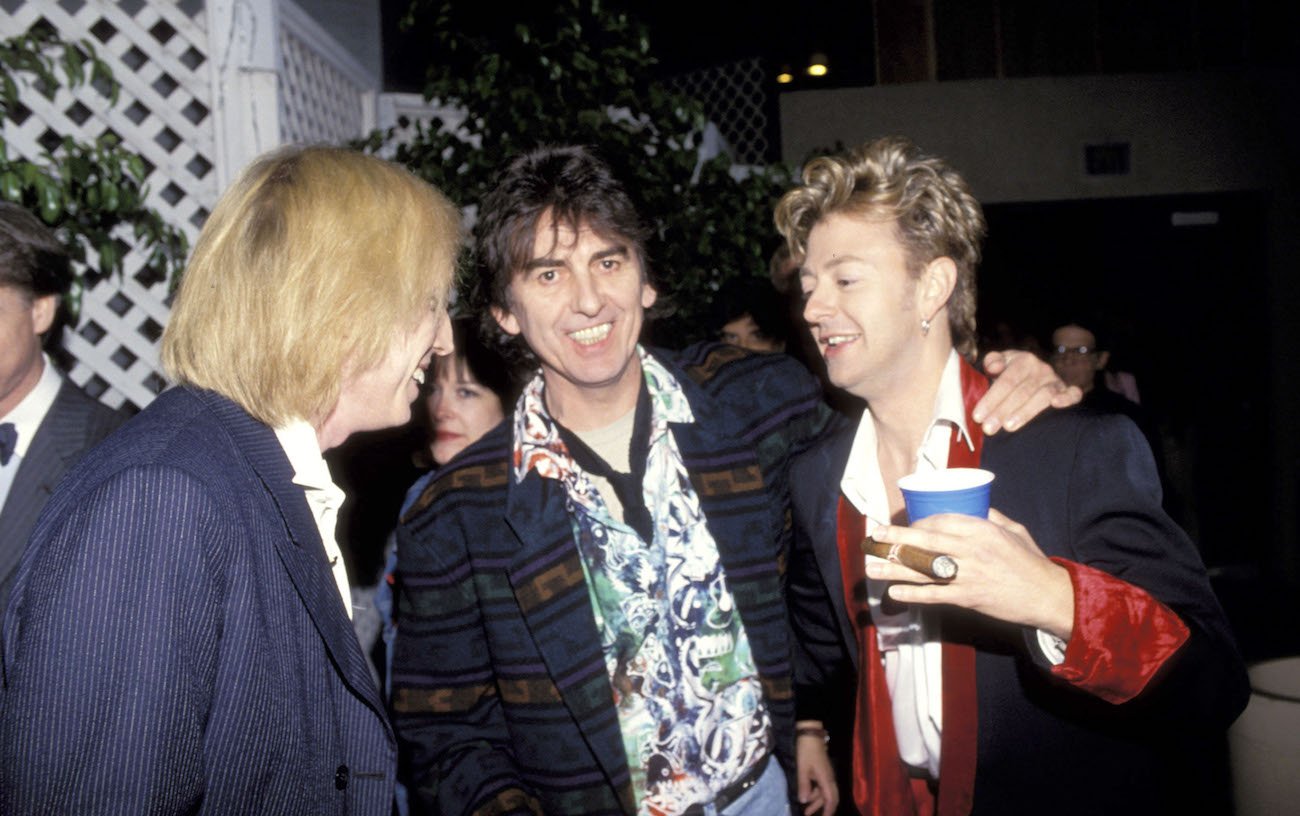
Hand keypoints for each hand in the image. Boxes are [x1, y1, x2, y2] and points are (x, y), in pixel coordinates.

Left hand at [795, 721, 838, 815]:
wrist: (809, 733)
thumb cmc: (806, 750)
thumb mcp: (802, 768)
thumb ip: (804, 785)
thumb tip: (804, 801)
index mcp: (826, 779)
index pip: (831, 799)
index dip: (829, 811)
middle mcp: (829, 778)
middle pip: (830, 797)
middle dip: (822, 808)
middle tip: (810, 815)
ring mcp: (826, 773)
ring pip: (824, 792)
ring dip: (816, 800)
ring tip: (805, 808)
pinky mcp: (822, 770)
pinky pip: (821, 785)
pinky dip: (815, 792)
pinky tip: (807, 794)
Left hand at [866, 509, 1074, 639]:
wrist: (1048, 595)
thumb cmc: (1031, 561)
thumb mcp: (1015, 531)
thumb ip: (992, 516)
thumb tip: (973, 505)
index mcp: (982, 530)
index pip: (941, 521)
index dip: (920, 523)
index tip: (907, 526)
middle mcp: (971, 550)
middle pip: (925, 541)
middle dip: (896, 538)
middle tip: (875, 536)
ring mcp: (968, 575)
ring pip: (924, 569)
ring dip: (894, 568)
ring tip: (871, 568)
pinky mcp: (968, 598)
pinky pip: (934, 595)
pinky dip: (913, 594)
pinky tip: (894, 593)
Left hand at [975, 350, 1080, 434]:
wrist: (1037, 372)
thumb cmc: (1012, 372)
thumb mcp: (1001, 363)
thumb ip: (993, 362)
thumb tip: (993, 367)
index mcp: (1024, 360)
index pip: (1006, 381)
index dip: (991, 398)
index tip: (978, 416)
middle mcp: (1042, 369)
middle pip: (1021, 391)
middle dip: (1003, 411)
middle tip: (988, 428)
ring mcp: (1056, 380)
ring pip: (1042, 396)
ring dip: (1026, 412)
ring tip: (1009, 427)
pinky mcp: (1068, 391)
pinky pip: (1073, 394)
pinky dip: (1067, 398)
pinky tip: (1056, 405)